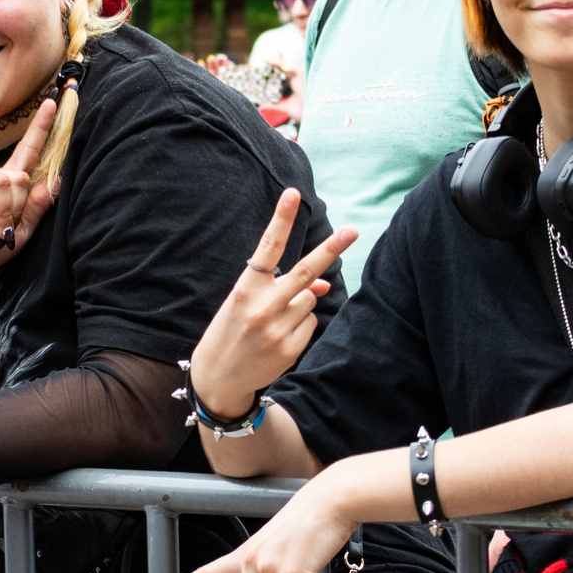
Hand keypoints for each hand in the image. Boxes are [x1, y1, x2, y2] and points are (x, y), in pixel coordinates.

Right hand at [0, 99, 63, 305]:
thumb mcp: (21, 234)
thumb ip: (37, 208)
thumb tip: (55, 180)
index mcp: (13, 188)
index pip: (32, 152)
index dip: (42, 128)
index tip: (54, 101)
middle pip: (23, 176)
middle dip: (20, 207)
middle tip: (6, 231)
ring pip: (6, 183)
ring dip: (4, 212)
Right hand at [187, 189, 354, 418]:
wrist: (219, 378)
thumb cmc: (230, 330)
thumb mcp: (245, 302)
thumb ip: (279, 287)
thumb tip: (323, 284)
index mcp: (245, 288)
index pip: (267, 247)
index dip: (281, 219)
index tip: (292, 194)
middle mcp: (263, 307)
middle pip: (306, 272)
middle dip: (331, 249)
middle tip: (352, 231)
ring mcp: (279, 329)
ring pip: (309, 299)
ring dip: (300, 302)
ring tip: (273, 319)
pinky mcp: (292, 349)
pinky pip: (310, 323)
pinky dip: (301, 324)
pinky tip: (278, 336)